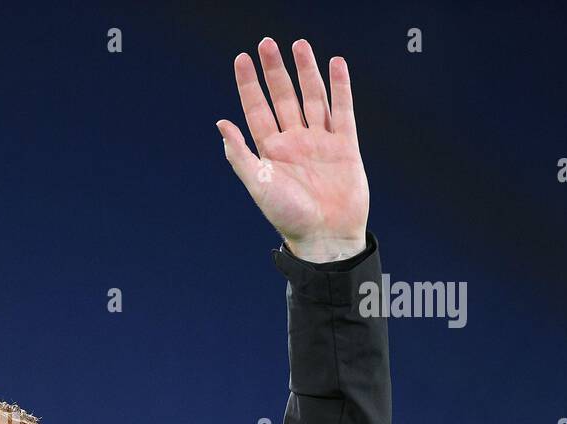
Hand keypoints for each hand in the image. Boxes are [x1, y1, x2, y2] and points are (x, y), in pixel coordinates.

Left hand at [216, 38, 367, 261]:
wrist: (325, 237)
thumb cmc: (288, 217)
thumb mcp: (257, 185)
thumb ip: (240, 154)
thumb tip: (220, 124)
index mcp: (270, 151)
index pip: (256, 109)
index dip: (249, 84)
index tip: (242, 59)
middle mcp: (294, 141)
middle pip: (283, 97)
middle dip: (275, 70)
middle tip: (267, 43)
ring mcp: (320, 141)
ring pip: (313, 98)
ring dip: (306, 71)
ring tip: (300, 45)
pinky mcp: (345, 146)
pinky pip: (343, 110)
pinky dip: (340, 87)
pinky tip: (336, 64)